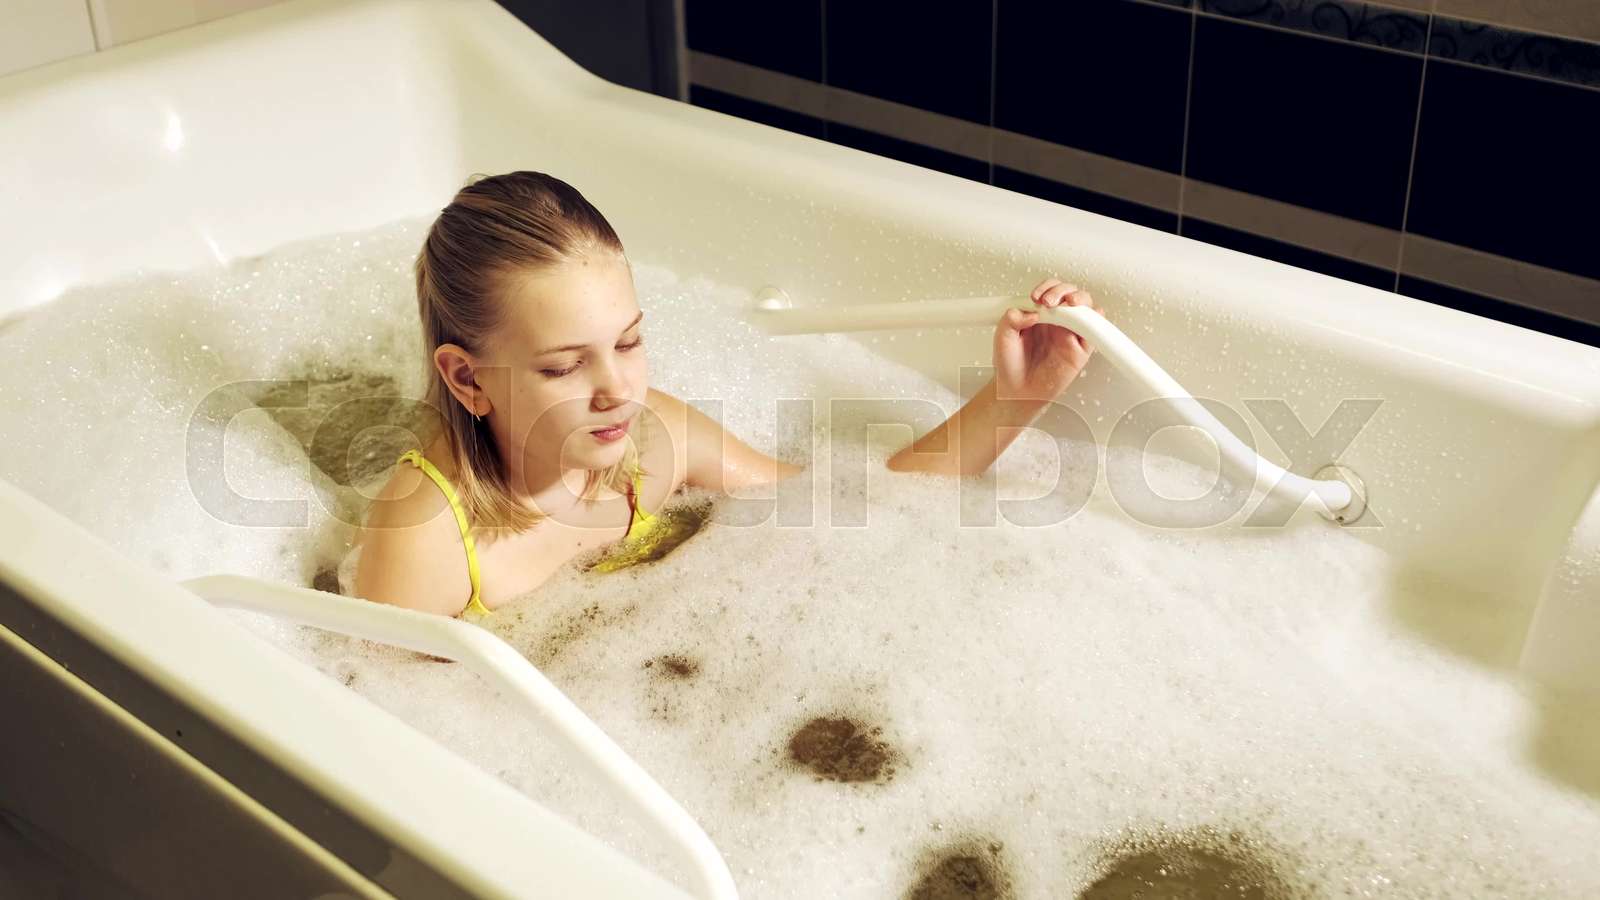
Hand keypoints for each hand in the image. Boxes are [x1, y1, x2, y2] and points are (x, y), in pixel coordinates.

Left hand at [992, 278, 1103, 404]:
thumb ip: (1010, 319)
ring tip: (1069, 305)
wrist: (1016, 391)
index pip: (1051, 290)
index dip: (1047, 288)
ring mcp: (1070, 334)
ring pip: (1086, 309)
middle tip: (1050, 302)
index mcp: (1040, 314)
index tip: (1036, 297)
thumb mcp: (1002, 337)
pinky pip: (1094, 333)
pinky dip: (1094, 323)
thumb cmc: (1010, 365)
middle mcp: (1057, 321)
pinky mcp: (1080, 351)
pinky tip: (1084, 321)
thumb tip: (1030, 311)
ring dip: (1081, 301)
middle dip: (1063, 291)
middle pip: (1071, 294)